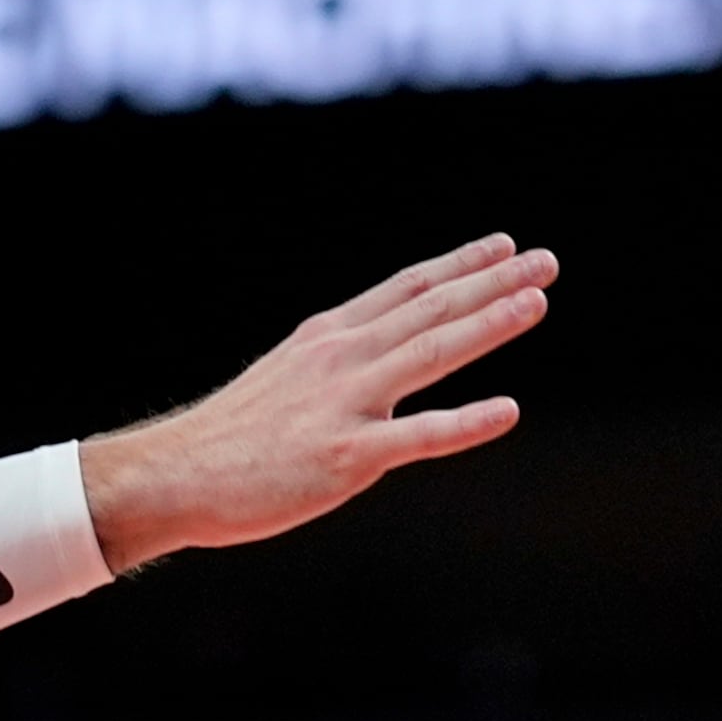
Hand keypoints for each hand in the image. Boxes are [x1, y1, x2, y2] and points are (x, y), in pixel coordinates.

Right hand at [78, 232, 553, 572]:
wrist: (175, 475)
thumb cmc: (230, 438)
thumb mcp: (285, 379)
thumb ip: (334, 366)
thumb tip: (375, 358)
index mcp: (327, 337)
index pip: (407, 289)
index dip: (460, 265)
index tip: (505, 245)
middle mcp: (340, 358)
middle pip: (430, 310)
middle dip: (493, 282)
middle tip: (546, 261)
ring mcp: (345, 404)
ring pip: (431, 354)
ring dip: (489, 324)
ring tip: (536, 303)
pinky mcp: (347, 455)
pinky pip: (418, 436)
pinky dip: (467, 422)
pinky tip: (508, 410)